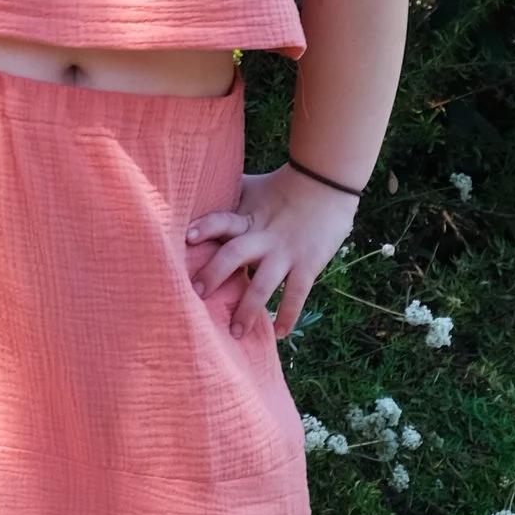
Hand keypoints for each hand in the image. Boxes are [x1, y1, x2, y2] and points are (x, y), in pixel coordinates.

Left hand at [185, 163, 359, 341]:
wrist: (326, 181)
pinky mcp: (308, 264)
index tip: (187, 239)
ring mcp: (285, 253)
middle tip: (197, 294)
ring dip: (248, 310)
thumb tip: (194, 188)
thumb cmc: (281, 185)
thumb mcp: (251, 187)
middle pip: (234, 255)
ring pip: (263, 284)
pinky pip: (296, 295)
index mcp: (246, 219)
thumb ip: (227, 194)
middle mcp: (262, 237)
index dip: (205, 227)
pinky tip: (279, 333)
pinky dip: (288, 315)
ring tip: (236, 332)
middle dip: (215, 274)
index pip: (221, 221)